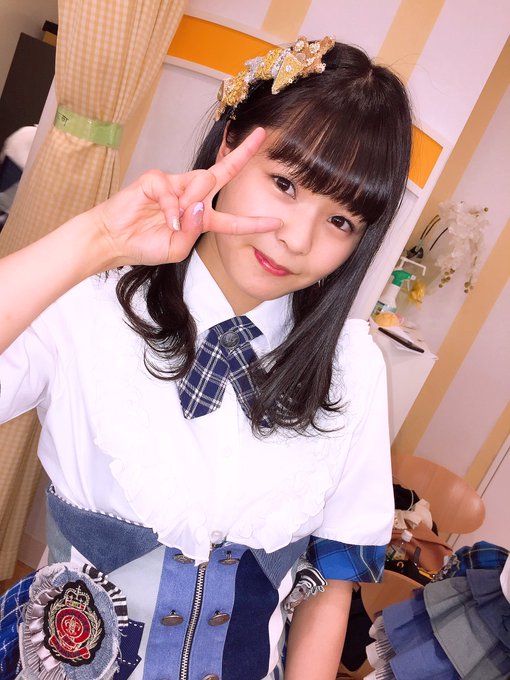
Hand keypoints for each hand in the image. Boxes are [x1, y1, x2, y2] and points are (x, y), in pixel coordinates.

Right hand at [94, 127, 280, 268]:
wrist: (115, 241)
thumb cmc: (145, 245)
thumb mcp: (177, 249)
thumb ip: (193, 232)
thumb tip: (199, 206)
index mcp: (200, 218)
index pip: (231, 219)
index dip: (253, 222)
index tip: (276, 222)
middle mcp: (191, 197)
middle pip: (223, 172)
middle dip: (243, 153)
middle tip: (261, 135)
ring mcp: (175, 185)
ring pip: (202, 181)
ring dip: (193, 204)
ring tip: (176, 221)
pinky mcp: (157, 180)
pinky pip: (174, 190)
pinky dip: (172, 208)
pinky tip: (166, 219)